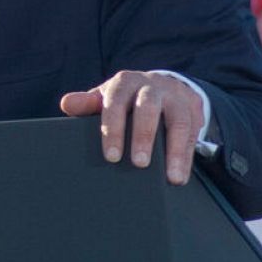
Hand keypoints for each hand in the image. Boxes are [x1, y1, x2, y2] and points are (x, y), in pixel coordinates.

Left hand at [60, 71, 204, 184]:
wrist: (161, 86)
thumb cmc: (126, 99)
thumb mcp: (106, 98)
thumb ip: (87, 104)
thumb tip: (66, 104)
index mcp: (124, 83)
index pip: (116, 103)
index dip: (113, 129)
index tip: (111, 156)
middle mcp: (151, 86)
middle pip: (147, 108)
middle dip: (144, 136)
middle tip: (139, 164)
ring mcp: (175, 96)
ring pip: (178, 121)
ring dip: (175, 150)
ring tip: (171, 177)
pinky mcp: (193, 107)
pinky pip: (194, 132)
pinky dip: (188, 155)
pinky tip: (181, 175)